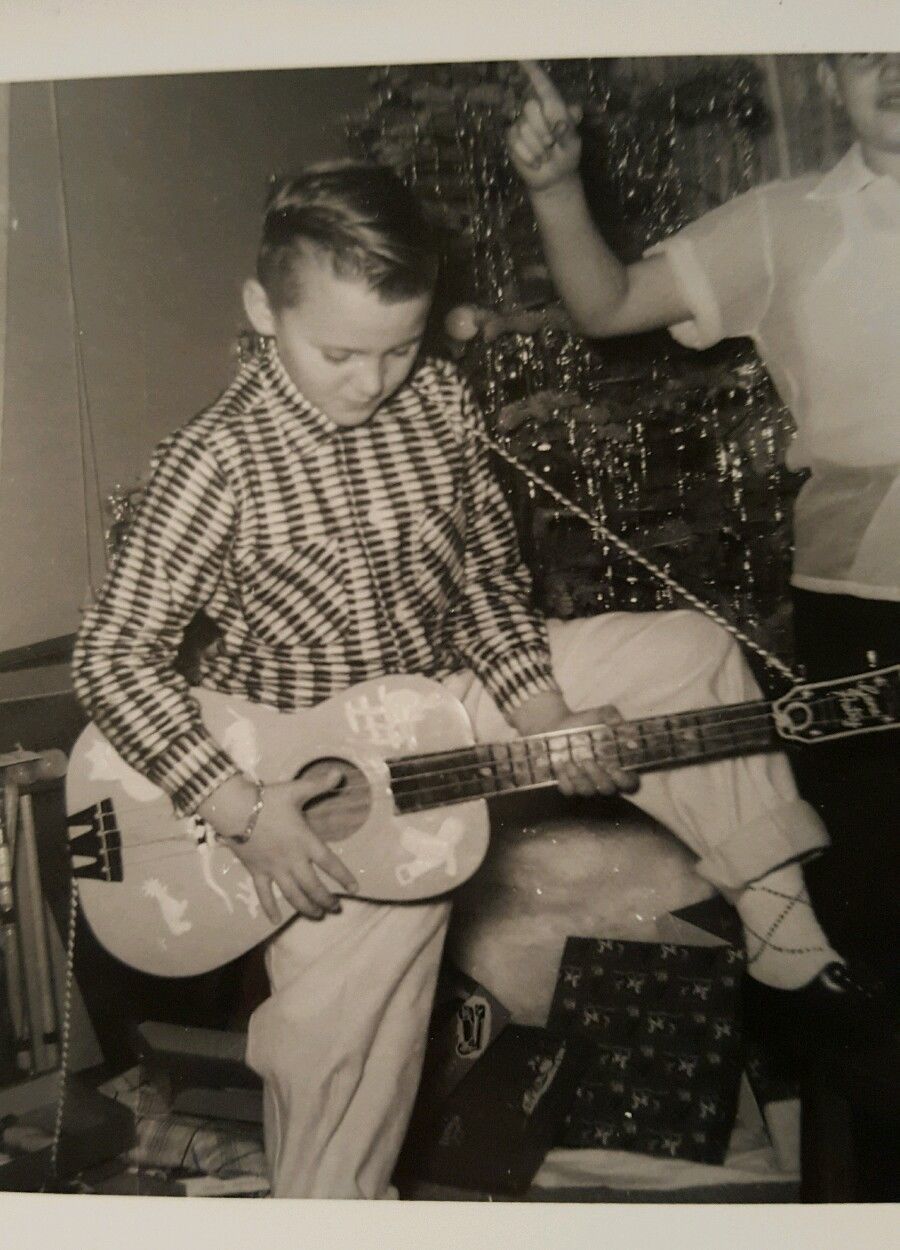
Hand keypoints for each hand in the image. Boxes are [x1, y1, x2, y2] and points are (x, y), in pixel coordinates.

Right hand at [199, 772, 358, 923]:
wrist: (235, 809)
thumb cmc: (267, 800)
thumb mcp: (296, 790)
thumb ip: (319, 785)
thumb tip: (339, 774)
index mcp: (305, 841)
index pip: (330, 863)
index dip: (344, 877)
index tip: (354, 889)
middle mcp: (292, 860)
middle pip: (313, 887)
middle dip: (326, 900)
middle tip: (336, 908)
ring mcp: (274, 869)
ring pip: (293, 895)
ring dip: (307, 908)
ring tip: (318, 915)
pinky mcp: (256, 872)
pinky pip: (264, 895)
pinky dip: (270, 908)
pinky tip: (275, 921)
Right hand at [507, 61, 583, 191]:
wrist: (555, 177)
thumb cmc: (567, 155)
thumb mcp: (574, 143)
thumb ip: (569, 131)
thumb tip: (562, 124)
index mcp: (553, 105)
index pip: (543, 85)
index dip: (533, 72)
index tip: (523, 58)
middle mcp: (536, 110)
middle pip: (530, 107)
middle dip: (542, 129)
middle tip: (552, 144)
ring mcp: (522, 123)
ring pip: (523, 128)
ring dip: (537, 148)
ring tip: (546, 156)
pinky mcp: (511, 138)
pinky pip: (515, 142)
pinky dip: (528, 156)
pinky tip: (536, 162)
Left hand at [508, 689, 638, 798]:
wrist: (559, 724)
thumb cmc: (586, 722)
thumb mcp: (601, 714)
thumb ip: (612, 716)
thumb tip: (621, 724)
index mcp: (617, 765)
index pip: (629, 782)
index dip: (625, 780)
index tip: (615, 768)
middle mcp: (603, 778)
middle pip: (608, 790)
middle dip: (599, 777)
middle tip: (588, 760)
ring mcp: (586, 783)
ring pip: (587, 791)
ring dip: (579, 778)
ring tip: (570, 761)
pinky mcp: (568, 784)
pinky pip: (568, 790)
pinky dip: (564, 779)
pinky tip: (560, 764)